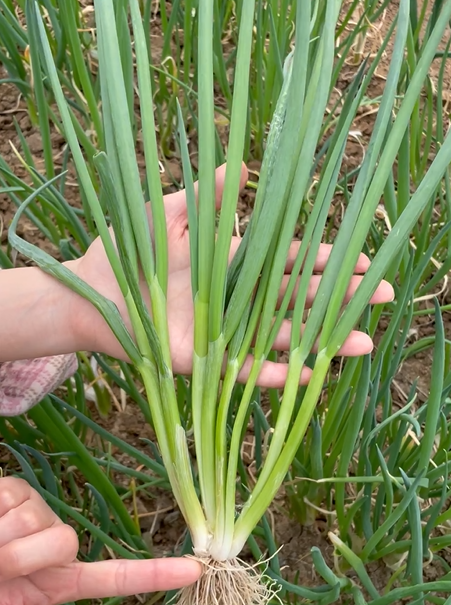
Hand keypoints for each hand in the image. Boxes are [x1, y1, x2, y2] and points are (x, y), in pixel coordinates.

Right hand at [0, 477, 200, 604]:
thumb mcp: (10, 596)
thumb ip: (28, 575)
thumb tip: (63, 547)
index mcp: (54, 582)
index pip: (111, 577)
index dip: (152, 575)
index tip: (195, 569)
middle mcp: (51, 543)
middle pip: (67, 543)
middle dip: (27, 557)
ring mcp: (34, 514)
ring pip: (41, 524)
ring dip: (4, 541)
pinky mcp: (14, 492)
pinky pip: (15, 504)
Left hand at [69, 163, 393, 386]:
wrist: (93, 287)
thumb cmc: (129, 247)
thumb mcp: (171, 214)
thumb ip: (208, 196)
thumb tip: (243, 168)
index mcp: (233, 264)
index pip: (288, 262)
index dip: (324, 261)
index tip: (362, 258)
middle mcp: (236, 299)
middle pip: (295, 299)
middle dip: (339, 297)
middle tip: (384, 296)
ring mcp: (223, 330)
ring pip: (281, 337)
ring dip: (321, 339)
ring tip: (363, 341)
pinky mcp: (205, 359)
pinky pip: (246, 369)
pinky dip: (277, 372)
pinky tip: (310, 373)